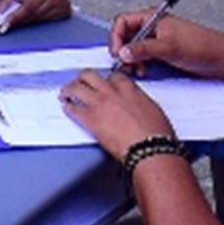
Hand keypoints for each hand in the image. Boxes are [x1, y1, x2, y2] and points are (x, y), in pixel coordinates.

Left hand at [0, 0, 71, 30]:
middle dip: (20, 19)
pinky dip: (39, 20)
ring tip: (26, 10)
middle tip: (10, 21)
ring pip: (40, 20)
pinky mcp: (66, 12)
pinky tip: (37, 12)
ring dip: (30, 20)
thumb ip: (3, 1)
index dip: (16, 17)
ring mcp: (63, 5)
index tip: (5, 25)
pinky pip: (48, 22)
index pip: (28, 7)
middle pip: (34, 15)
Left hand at [58, 69, 174, 161]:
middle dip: (83, 78)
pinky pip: (73, 109)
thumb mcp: (153, 110)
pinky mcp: (90, 119)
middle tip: (80, 82)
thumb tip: (136, 105)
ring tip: (66, 92)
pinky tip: (67, 108)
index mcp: (129, 89)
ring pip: (77, 88)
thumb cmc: (156, 135)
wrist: (149, 149)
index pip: (113, 76)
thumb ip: (139, 102)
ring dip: (69, 89)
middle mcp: (112, 92)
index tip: (104, 83)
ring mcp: (99, 104)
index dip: (107, 79)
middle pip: (90, 75)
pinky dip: (68, 107)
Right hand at [108, 11, 223, 78]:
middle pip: (126, 36)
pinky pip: (143, 57)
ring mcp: (157, 40)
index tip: (118, 52)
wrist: (221, 59)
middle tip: (125, 63)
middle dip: (123, 51)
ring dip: (131, 60)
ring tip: (137, 69)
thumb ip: (143, 49)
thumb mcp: (169, 47)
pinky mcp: (162, 53)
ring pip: (133, 48)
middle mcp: (152, 27)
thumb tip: (123, 52)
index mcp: (152, 17)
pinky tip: (144, 71)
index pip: (123, 22)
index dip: (116, 37)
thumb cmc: (202, 45)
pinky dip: (140, 65)